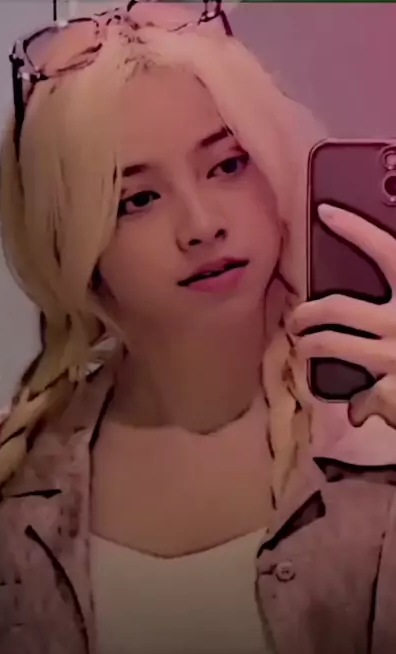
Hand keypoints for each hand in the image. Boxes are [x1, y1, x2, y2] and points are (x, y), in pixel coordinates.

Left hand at [288, 203, 395, 428]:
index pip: (386, 250)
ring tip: (302, 348)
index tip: (326, 212)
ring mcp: (394, 356)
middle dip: (309, 312)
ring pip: (332, 343)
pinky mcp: (392, 392)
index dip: (355, 229)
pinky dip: (359, 406)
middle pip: (339, 307)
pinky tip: (357, 412)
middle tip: (296, 318)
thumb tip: (380, 352)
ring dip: (310, 346)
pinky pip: (363, 397)